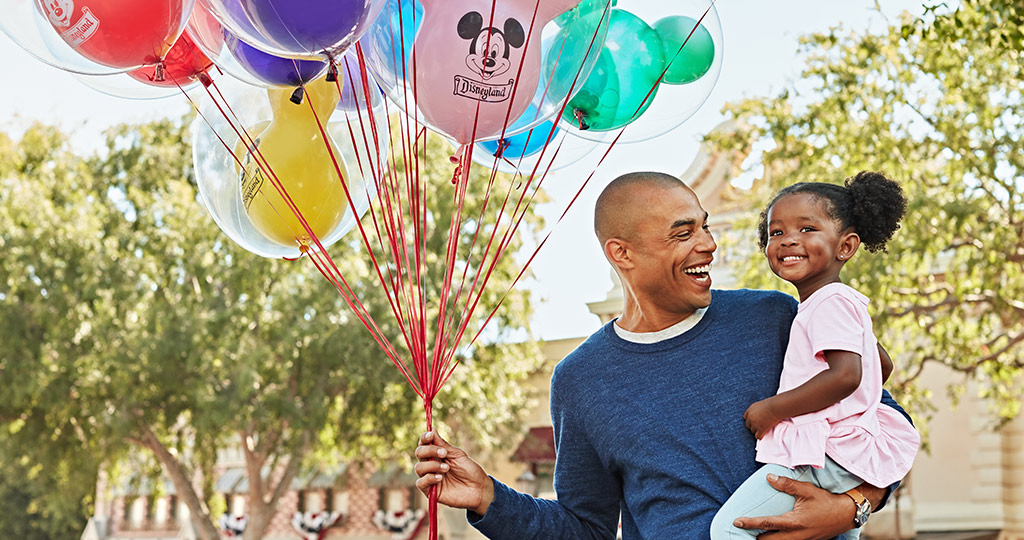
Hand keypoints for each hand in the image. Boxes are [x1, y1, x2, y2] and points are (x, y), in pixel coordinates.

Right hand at [414, 431, 494, 515]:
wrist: (479, 489)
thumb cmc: (470, 470)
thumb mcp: (457, 455)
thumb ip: (443, 445)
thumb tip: (432, 429)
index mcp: (437, 454)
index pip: (424, 444)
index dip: (424, 438)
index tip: (430, 436)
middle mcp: (431, 465)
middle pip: (419, 453)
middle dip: (429, 450)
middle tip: (444, 453)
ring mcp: (430, 478)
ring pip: (418, 468)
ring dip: (432, 465)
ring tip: (446, 468)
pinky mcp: (430, 492)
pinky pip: (420, 483)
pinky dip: (429, 478)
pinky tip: (440, 478)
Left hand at [733, 474, 855, 538]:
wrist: (846, 514)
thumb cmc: (826, 501)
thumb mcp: (807, 490)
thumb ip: (787, 484)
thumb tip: (769, 477)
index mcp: (794, 522)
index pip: (767, 524)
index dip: (750, 523)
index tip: (737, 521)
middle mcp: (797, 535)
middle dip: (755, 537)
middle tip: (741, 531)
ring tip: (754, 534)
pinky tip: (773, 535)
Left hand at [744, 399, 781, 438]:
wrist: (776, 407)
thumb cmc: (771, 404)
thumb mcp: (760, 405)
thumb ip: (756, 410)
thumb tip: (758, 415)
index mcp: (750, 410)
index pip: (746, 418)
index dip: (751, 420)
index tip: (756, 421)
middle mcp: (750, 417)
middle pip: (748, 426)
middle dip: (753, 426)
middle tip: (760, 426)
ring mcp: (755, 424)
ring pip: (753, 431)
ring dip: (757, 431)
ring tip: (764, 429)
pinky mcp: (761, 429)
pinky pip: (757, 436)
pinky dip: (760, 436)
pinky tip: (764, 434)